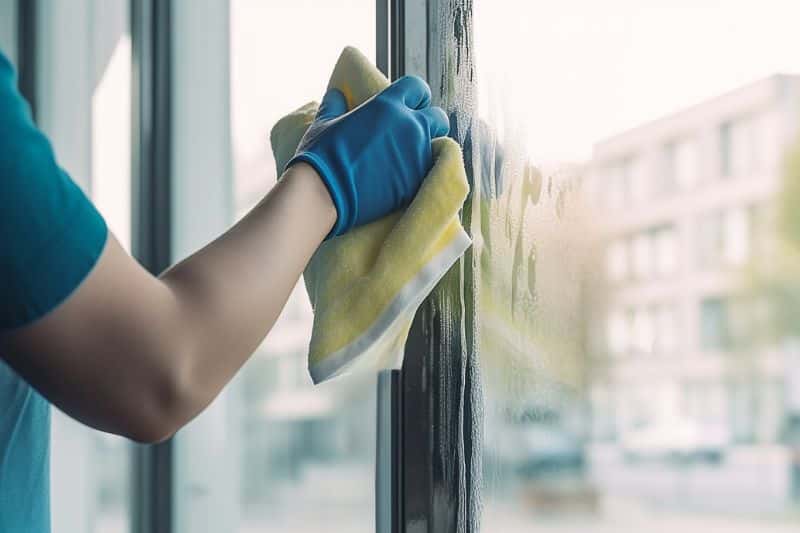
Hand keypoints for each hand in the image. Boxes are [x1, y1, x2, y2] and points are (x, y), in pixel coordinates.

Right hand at [287, 75, 449, 237]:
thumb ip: (335, 104)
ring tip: (408, 159)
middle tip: (414, 133)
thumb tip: (337, 94)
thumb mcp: (324, 123)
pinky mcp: (416, 182)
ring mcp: (416, 155)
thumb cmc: (321, 156)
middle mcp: (409, 126)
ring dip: (425, 150)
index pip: (418, 87)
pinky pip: (428, 173)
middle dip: (430, 123)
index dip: (414, 96)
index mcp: (388, 105)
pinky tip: (403, 179)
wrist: (324, 193)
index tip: (408, 106)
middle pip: (438, 117)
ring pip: (437, 147)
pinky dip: (419, 174)